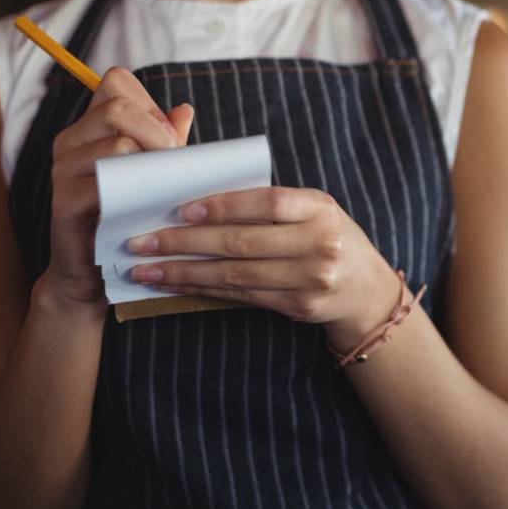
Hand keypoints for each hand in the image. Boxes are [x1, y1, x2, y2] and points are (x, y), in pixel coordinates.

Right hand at [44, 67, 191, 306]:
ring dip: (153, 164)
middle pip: (118, 107)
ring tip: (166, 188)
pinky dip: (136, 191)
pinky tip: (149, 206)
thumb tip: (184, 110)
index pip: (116, 82)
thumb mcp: (151, 174)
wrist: (93, 270)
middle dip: (158, 132)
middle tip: (176, 161)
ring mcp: (63, 170)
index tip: (169, 137)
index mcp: (89, 128)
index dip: (150, 102)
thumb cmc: (127, 216)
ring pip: (117, 144)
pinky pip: (105, 183)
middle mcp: (70, 141)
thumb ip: (165, 142)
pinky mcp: (64, 202)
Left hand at [125, 186, 401, 348]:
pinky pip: (243, 296)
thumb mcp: (312, 211)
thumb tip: (199, 201)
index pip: (266, 203)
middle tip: (141, 242)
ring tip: (146, 269)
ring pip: (236, 275)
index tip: (180, 210)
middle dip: (185, 242)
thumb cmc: (328, 237)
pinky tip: (177, 285)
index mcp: (320, 208)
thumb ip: (270, 205)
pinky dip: (205, 290)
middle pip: (242, 243)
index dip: (222, 206)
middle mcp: (320, 243)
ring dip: (184, 272)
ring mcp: (312, 279)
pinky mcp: (300, 307)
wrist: (366, 288)